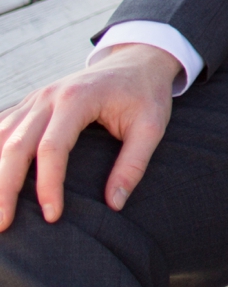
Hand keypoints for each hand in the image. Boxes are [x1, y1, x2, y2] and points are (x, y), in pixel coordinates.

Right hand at [0, 44, 179, 229]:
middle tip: (3, 225)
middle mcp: (48, 97)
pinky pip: (1, 129)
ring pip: (1, 138)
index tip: (53, 216)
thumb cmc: (145, 94)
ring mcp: (35, 99)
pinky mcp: (29, 105)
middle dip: (5, 188)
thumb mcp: (152, 126)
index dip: (48, 185)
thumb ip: (134, 164)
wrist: (137, 61)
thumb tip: (114, 204)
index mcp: (78, 99)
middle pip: (15, 146)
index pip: (52, 148)